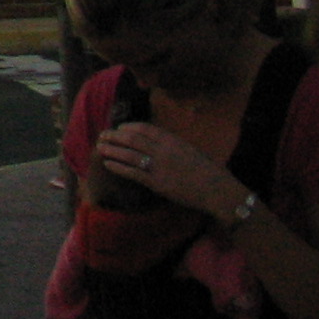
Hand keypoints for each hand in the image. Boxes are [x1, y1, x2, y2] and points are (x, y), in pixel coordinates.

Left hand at [92, 120, 250, 220]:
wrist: (219, 191)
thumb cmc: (210, 172)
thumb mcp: (191, 150)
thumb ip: (173, 145)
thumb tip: (156, 143)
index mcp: (174, 141)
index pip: (145, 128)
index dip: (129, 127)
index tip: (120, 128)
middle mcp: (164, 151)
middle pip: (132, 139)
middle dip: (115, 136)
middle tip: (102, 135)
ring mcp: (160, 167)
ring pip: (129, 155)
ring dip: (112, 150)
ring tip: (99, 147)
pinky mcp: (158, 183)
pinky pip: (133, 173)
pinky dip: (118, 167)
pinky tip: (107, 164)